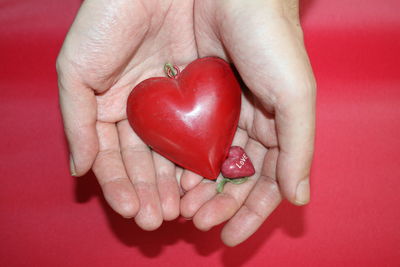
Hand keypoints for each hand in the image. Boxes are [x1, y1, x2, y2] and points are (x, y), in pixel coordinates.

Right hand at [56, 0, 200, 229]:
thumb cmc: (108, 19)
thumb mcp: (77, 71)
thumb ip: (77, 123)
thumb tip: (79, 170)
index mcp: (111, 107)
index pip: (114, 157)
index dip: (120, 185)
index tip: (130, 209)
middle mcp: (141, 111)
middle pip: (145, 161)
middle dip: (149, 191)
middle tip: (156, 219)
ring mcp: (170, 104)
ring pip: (172, 153)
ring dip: (172, 184)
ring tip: (177, 210)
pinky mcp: (200, 95)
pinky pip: (199, 133)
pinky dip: (196, 159)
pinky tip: (197, 182)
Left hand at [180, 0, 315, 245]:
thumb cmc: (271, 40)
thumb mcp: (295, 95)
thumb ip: (298, 148)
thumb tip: (298, 198)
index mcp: (274, 128)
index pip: (264, 183)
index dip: (249, 212)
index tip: (230, 237)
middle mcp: (245, 125)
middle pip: (230, 178)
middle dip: (216, 204)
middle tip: (197, 222)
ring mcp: (216, 114)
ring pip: (203, 164)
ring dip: (192, 190)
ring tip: (179, 210)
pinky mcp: (188, 101)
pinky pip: (180, 140)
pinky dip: (175, 163)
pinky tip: (168, 179)